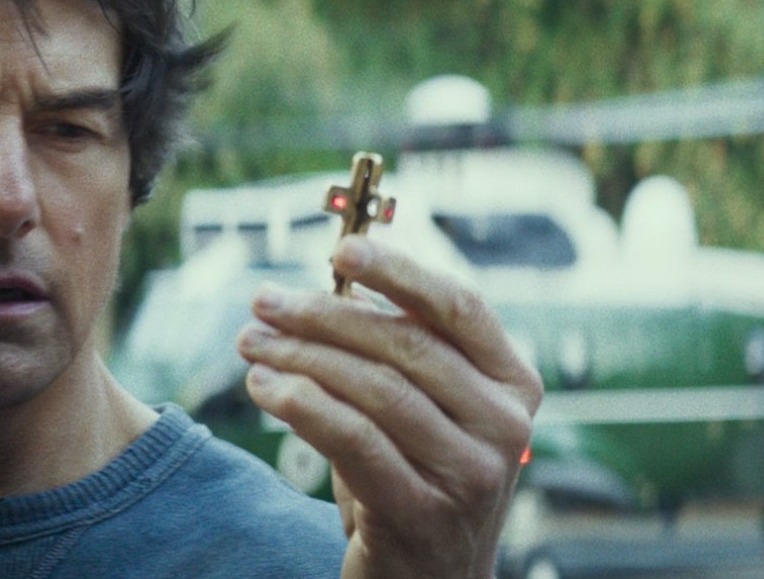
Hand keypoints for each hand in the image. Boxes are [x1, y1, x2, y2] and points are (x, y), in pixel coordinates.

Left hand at [234, 236, 541, 578]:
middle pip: (405, 344)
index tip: (341, 249)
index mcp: (512, 384)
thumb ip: (392, 353)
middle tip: (262, 303)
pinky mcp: (423, 513)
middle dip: (322, 315)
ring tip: (251, 344)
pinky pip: (354, 439)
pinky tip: (263, 388)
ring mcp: (471, 473)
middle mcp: (504, 426)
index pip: (459, 307)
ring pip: (374, 388)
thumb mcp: (415, 411)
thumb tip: (334, 286)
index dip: (399, 271)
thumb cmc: (412, 481)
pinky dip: (301, 404)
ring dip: (300, 357)